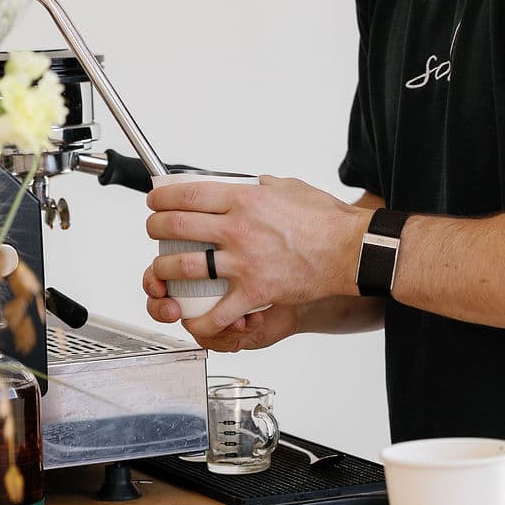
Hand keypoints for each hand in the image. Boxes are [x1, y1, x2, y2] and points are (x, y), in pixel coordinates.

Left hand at [145, 175, 370, 335]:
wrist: (350, 251)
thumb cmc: (326, 220)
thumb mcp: (289, 187)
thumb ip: (263, 186)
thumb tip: (250, 185)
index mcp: (244, 199)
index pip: (188, 194)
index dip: (162, 198)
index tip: (155, 202)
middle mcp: (237, 228)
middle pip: (177, 226)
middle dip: (155, 228)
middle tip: (153, 229)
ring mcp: (244, 261)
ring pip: (185, 266)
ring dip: (164, 269)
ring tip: (162, 269)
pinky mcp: (255, 290)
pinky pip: (218, 311)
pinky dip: (201, 319)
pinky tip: (192, 318)